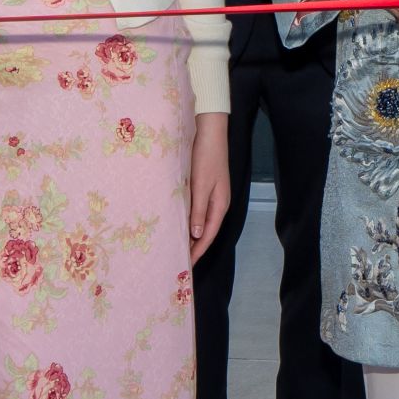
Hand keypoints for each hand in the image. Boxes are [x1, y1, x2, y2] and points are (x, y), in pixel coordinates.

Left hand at [187, 111, 233, 258]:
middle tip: (180, 260)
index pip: (208, 235)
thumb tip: (196, 235)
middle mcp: (218, 203)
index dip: (198, 250)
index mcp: (220, 205)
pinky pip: (198, 211)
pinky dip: (190, 221)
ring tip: (178, 247)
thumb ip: (198, 210)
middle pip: (206, 231)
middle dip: (195, 246)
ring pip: (202, 222)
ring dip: (192, 235)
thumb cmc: (206, 158)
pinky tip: (181, 224)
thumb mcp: (201, 186)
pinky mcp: (206, 188)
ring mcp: (213, 196)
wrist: (211, 133)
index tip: (187, 264)